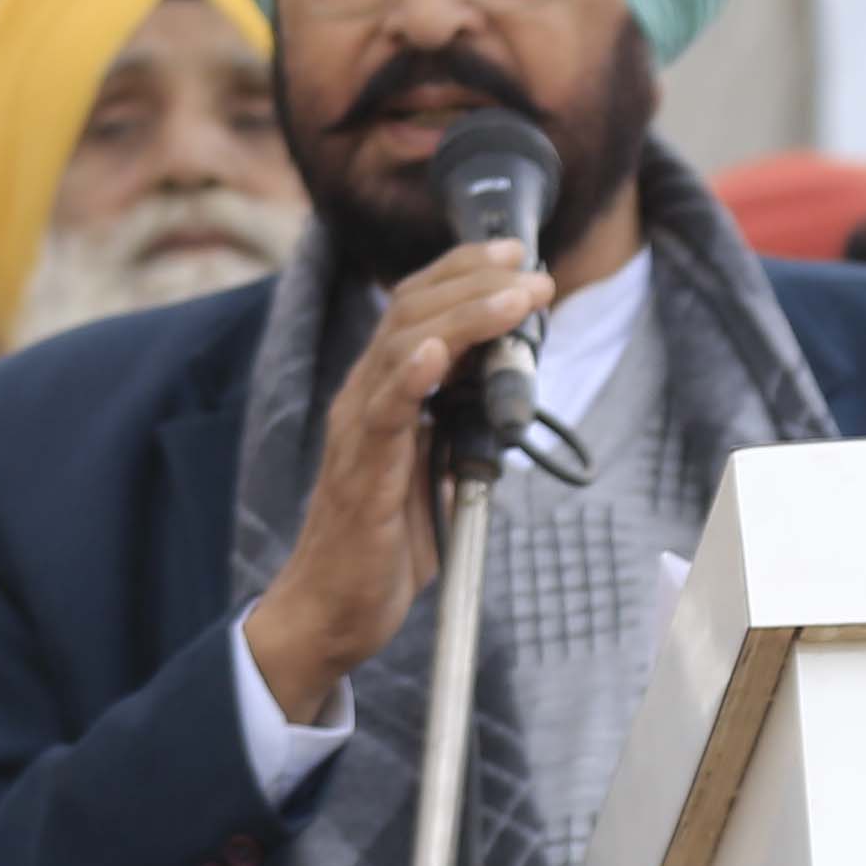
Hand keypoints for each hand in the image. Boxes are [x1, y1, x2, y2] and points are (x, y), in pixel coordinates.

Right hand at [238, 237, 555, 727]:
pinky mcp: (361, 471)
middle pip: (411, 310)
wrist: (333, 611)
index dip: (464, 272)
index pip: (416, 308)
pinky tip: (442, 350)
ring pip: (404, 347)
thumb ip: (459, 428)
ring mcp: (358, 431)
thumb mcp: (436, 471)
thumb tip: (503, 398)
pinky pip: (385, 411)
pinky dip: (413, 374)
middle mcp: (362, 399)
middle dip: (476, 279)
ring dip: (468, 316)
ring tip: (517, 298)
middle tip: (532, 268)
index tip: (516, 254)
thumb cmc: (382, 546)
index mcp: (382, 395)